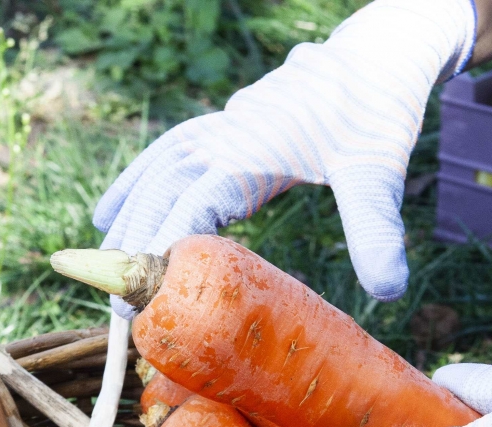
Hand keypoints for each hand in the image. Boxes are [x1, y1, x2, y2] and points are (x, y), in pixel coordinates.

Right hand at [93, 0, 475, 302]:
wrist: (377, 56)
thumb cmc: (376, 113)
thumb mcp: (376, 174)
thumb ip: (376, 230)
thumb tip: (389, 291)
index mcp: (252, 150)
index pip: (193, 205)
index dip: (164, 249)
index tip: (144, 296)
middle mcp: (227, 135)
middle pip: (164, 190)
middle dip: (136, 244)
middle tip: (119, 305)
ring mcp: (223, 125)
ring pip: (159, 168)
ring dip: (130, 212)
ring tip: (103, 257)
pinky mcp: (227, 123)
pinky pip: (168, 150)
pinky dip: (139, 176)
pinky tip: (117, 205)